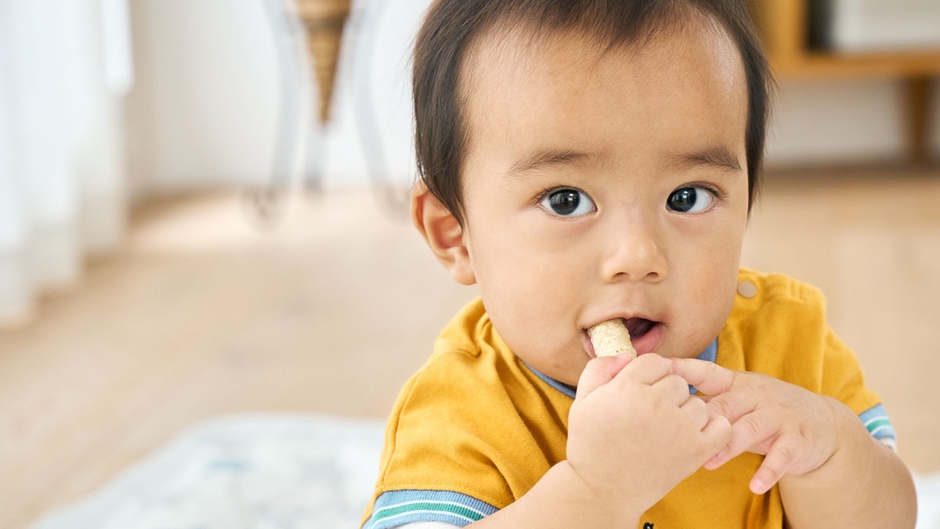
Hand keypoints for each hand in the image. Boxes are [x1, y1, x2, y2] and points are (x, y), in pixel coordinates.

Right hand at [566, 354, 730, 513]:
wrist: (602, 490)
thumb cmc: (590, 444)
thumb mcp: (582, 400)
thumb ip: (601, 368)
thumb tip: (628, 355)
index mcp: (628, 386)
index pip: (656, 362)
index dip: (649, 376)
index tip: (641, 393)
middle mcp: (657, 402)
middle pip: (678, 381)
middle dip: (666, 394)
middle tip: (650, 417)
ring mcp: (679, 427)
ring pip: (698, 403)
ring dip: (686, 414)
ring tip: (666, 431)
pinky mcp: (696, 450)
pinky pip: (721, 427)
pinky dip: (711, 430)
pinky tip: (691, 437)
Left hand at [670, 358, 843, 494]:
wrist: (821, 423)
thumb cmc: (764, 412)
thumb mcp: (738, 400)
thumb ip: (707, 402)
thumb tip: (661, 403)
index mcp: (737, 383)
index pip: (707, 372)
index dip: (684, 369)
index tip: (661, 368)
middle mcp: (756, 395)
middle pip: (725, 404)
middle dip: (701, 418)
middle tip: (675, 433)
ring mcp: (777, 416)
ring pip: (749, 428)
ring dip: (728, 446)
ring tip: (708, 463)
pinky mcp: (796, 439)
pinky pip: (782, 456)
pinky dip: (769, 472)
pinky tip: (756, 485)